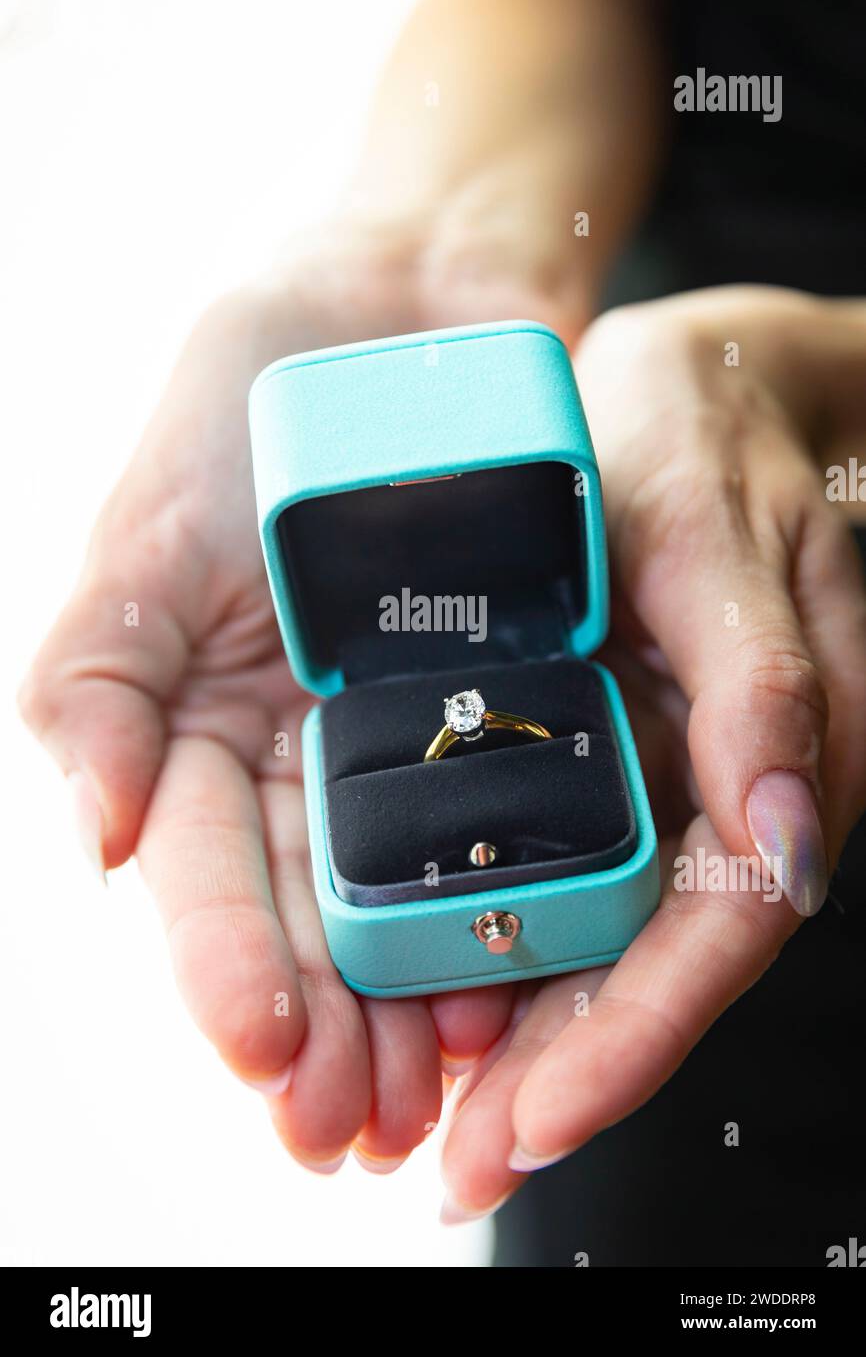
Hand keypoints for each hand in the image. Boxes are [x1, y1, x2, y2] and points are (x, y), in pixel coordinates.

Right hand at [18, 232, 573, 1172]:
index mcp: (202, 730)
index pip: (202, 876)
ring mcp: (402, 735)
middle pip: (305, 916)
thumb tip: (97, 840)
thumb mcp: (137, 534)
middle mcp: (301, 752)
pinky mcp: (500, 702)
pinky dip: (505, 901)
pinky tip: (512, 981)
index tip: (264, 1058)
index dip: (226, 971)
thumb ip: (95, 682)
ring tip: (433, 1101)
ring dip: (408, 1007)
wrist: (388, 303)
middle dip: (325, 1031)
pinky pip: (505, 819)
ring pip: (402, 896)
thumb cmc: (236, 406)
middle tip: (358, 1130)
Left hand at [439, 287, 865, 1219]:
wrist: (697, 381)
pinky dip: (514, 948)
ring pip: (611, 944)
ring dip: (532, 1040)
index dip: (626, 1046)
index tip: (527, 1125)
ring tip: (436, 1117)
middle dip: (561, 1079)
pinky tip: (446, 993)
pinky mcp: (621, 753)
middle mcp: (726, 797)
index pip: (707, 942)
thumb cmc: (707, 433)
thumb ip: (768, 689)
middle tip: (456, 1163)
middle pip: (652, 975)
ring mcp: (672, 781)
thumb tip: (789, 851)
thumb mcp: (718, 534)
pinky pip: (573, 876)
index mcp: (773, 761)